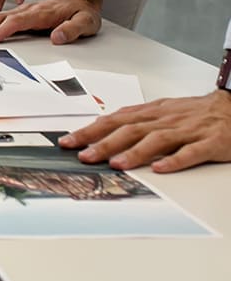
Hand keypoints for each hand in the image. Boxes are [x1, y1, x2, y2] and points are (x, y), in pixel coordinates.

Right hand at [0, 0, 102, 45]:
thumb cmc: (83, 12)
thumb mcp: (86, 22)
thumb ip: (72, 29)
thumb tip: (57, 37)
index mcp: (42, 13)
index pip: (17, 22)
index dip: (2, 31)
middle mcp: (30, 10)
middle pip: (2, 18)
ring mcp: (25, 11)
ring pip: (0, 17)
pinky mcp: (23, 14)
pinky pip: (3, 17)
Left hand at [59, 90, 230, 172]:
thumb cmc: (195, 112)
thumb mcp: (161, 111)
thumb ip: (135, 119)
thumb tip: (102, 127)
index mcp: (152, 112)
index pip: (114, 120)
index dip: (90, 131)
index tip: (68, 141)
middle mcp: (165, 119)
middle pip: (130, 129)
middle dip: (104, 142)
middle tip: (83, 156)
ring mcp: (188, 130)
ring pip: (157, 139)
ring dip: (134, 152)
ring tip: (116, 164)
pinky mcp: (211, 142)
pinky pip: (191, 152)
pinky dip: (175, 160)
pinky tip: (160, 168)